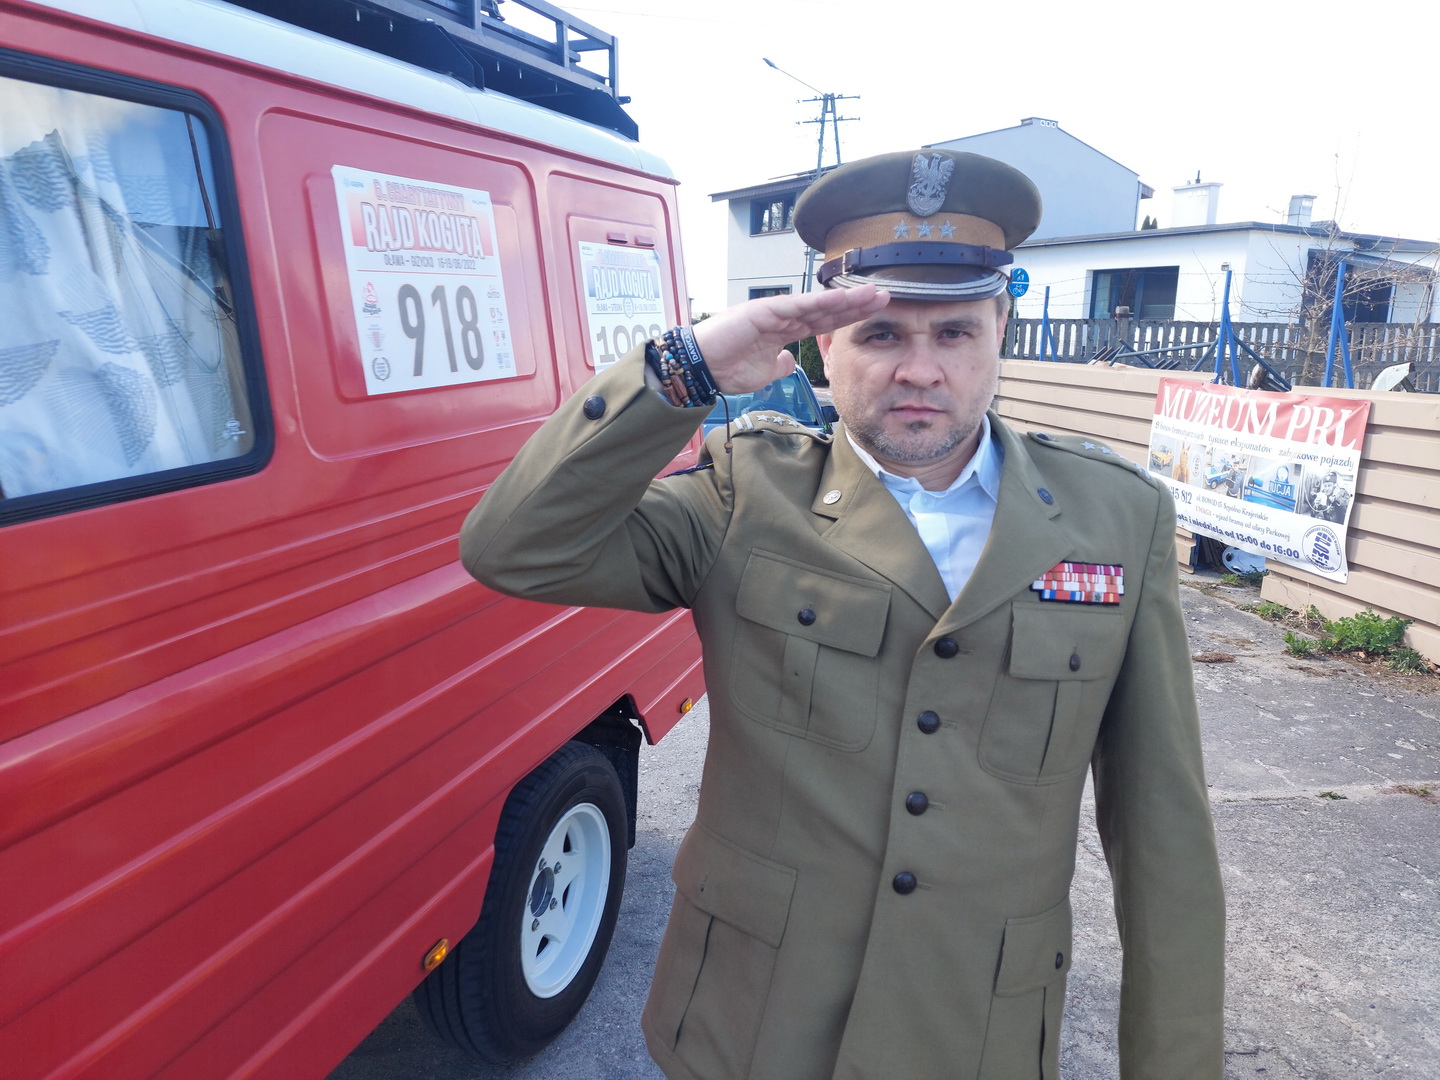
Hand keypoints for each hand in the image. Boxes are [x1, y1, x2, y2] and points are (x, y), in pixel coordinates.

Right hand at [689, 285, 888, 393]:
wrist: (703, 369)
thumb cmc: (728, 368)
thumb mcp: (764, 373)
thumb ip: (780, 365)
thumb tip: (791, 362)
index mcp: (785, 330)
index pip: (823, 322)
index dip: (848, 317)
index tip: (873, 313)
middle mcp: (783, 316)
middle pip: (827, 309)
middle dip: (856, 304)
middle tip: (885, 296)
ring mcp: (775, 311)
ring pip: (817, 304)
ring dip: (846, 299)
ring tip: (873, 294)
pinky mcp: (764, 310)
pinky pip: (797, 306)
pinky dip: (819, 302)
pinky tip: (840, 298)